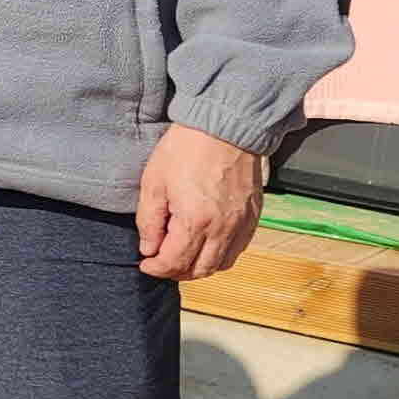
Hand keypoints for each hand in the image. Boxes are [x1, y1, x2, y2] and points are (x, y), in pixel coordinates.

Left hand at [135, 122, 266, 279]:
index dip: (156, 268)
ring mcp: (241, 224)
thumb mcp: (154, 182)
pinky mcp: (253, 217)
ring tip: (181, 255)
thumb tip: (148, 248)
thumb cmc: (187, 149)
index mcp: (196, 221)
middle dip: (176, 271)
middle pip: (199, 270)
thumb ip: (149, 221)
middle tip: (160, 261)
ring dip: (198, 267)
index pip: (174, 263)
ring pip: (221, 264)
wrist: (225, 126)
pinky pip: (238, 250)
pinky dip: (220, 255)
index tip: (145, 263)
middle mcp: (223, 229)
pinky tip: (206, 244)